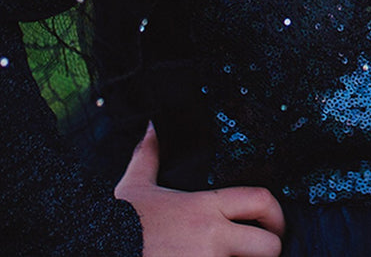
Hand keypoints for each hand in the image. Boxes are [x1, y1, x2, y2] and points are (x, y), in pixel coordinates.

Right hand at [114, 124, 284, 256]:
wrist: (95, 250)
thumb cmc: (119, 228)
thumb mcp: (134, 188)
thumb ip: (149, 156)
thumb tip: (152, 127)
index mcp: (203, 207)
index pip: (260, 200)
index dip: (276, 212)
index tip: (273, 223)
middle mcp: (211, 238)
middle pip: (269, 245)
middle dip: (269, 250)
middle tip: (261, 251)